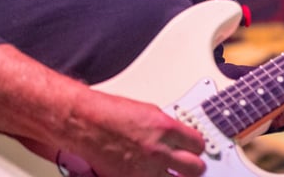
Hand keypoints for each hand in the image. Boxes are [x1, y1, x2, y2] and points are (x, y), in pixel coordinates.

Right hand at [60, 87, 205, 176]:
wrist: (85, 123)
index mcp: (166, 128)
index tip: (195, 148)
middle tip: (190, 165)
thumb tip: (177, 138)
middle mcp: (159, 150)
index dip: (197, 147)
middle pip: (195, 168)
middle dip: (194, 166)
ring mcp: (145, 169)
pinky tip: (151, 174)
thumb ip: (166, 128)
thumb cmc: (109, 112)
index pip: (198, 144)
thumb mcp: (148, 112)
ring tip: (173, 174)